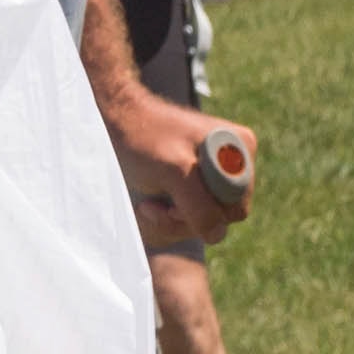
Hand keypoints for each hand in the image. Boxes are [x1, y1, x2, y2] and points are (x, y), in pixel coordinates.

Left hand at [105, 91, 254, 248]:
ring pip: (201, 221)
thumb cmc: (141, 137)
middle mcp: (234, 162)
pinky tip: (149, 201)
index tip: (170, 202)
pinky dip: (165, 217)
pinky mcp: (195, 184)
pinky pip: (188, 216)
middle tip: (152, 205)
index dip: (202, 214)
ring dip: (170, 220)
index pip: (235, 210)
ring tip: (147, 203)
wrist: (113, 120)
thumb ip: (201, 205)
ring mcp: (214, 174)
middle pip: (219, 219)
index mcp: (240, 150)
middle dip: (183, 218)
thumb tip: (216, 233)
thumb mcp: (174, 171)